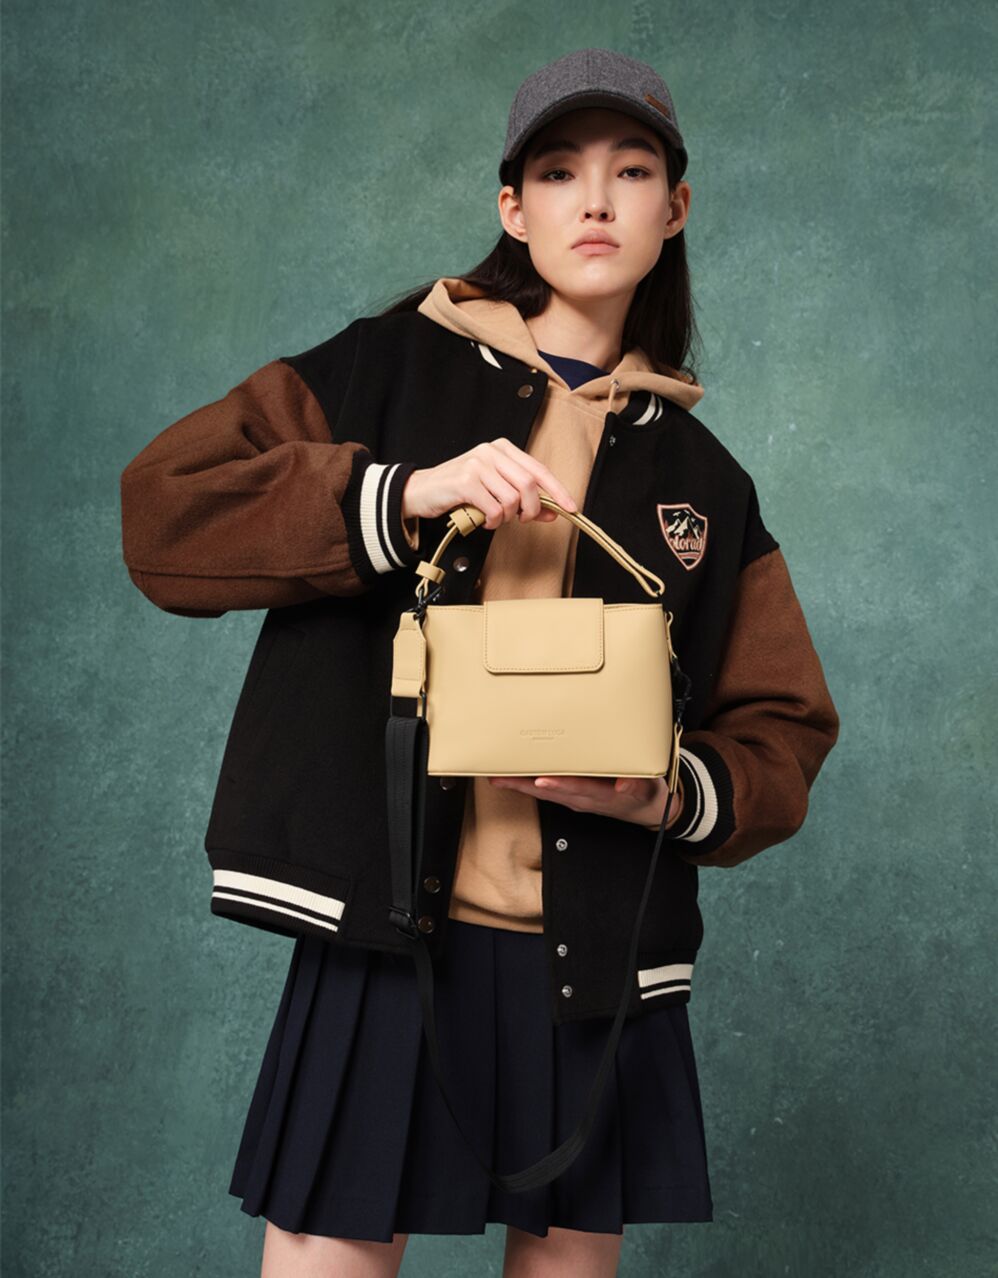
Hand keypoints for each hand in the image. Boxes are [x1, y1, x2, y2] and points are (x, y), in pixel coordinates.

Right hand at [401, 438, 578, 528]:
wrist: (421, 491)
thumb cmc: (459, 491)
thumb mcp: (494, 490)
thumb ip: (522, 498)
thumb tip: (552, 511)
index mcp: (502, 449)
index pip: (539, 469)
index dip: (558, 490)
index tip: (571, 507)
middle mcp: (491, 452)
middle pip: (530, 484)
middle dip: (531, 509)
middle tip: (522, 520)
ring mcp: (478, 465)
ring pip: (513, 499)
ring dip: (507, 517)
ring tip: (493, 517)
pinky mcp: (466, 482)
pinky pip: (494, 509)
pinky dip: (492, 521)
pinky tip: (483, 520)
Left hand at [487, 773, 682, 828]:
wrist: (648, 811)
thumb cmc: (645, 793)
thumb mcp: (649, 788)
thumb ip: (637, 785)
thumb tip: (626, 785)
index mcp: (601, 795)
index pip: (577, 789)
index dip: (559, 785)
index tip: (541, 780)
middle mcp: (583, 799)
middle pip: (550, 792)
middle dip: (524, 785)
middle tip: (500, 777)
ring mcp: (577, 799)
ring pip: (544, 793)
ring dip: (520, 786)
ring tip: (498, 777)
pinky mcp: (574, 796)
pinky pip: (547, 791)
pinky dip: (528, 785)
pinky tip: (514, 778)